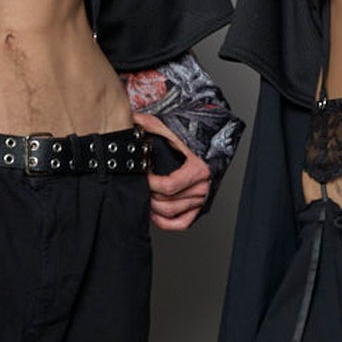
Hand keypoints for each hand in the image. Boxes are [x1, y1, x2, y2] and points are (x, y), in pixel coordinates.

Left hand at [132, 112, 210, 231]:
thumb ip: (148, 123)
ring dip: (154, 208)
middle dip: (149, 195)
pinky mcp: (200, 207)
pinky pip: (182, 223)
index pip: (168, 186)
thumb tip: (128, 119)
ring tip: (143, 197)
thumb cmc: (193, 133)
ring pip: (172, 212)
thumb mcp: (170, 126)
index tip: (141, 175)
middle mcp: (203, 186)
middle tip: (139, 186)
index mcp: (198, 169)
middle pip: (167, 202)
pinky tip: (154, 213)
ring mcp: (202, 198)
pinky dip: (166, 222)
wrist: (213, 137)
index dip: (150, 184)